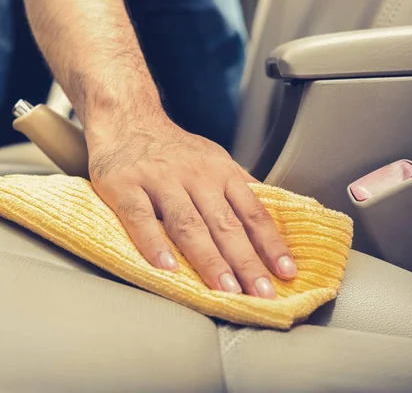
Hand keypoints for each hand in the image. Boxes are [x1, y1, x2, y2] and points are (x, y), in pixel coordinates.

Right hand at [86, 113, 296, 297]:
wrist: (127, 118)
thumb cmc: (173, 148)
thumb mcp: (213, 159)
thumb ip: (239, 188)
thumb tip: (272, 219)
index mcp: (220, 172)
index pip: (252, 212)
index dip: (271, 244)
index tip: (286, 273)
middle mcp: (195, 175)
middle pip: (225, 224)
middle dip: (246, 261)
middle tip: (261, 293)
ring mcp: (159, 180)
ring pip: (188, 224)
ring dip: (209, 259)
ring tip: (224, 289)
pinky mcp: (125, 186)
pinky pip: (140, 218)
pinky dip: (153, 244)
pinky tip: (166, 268)